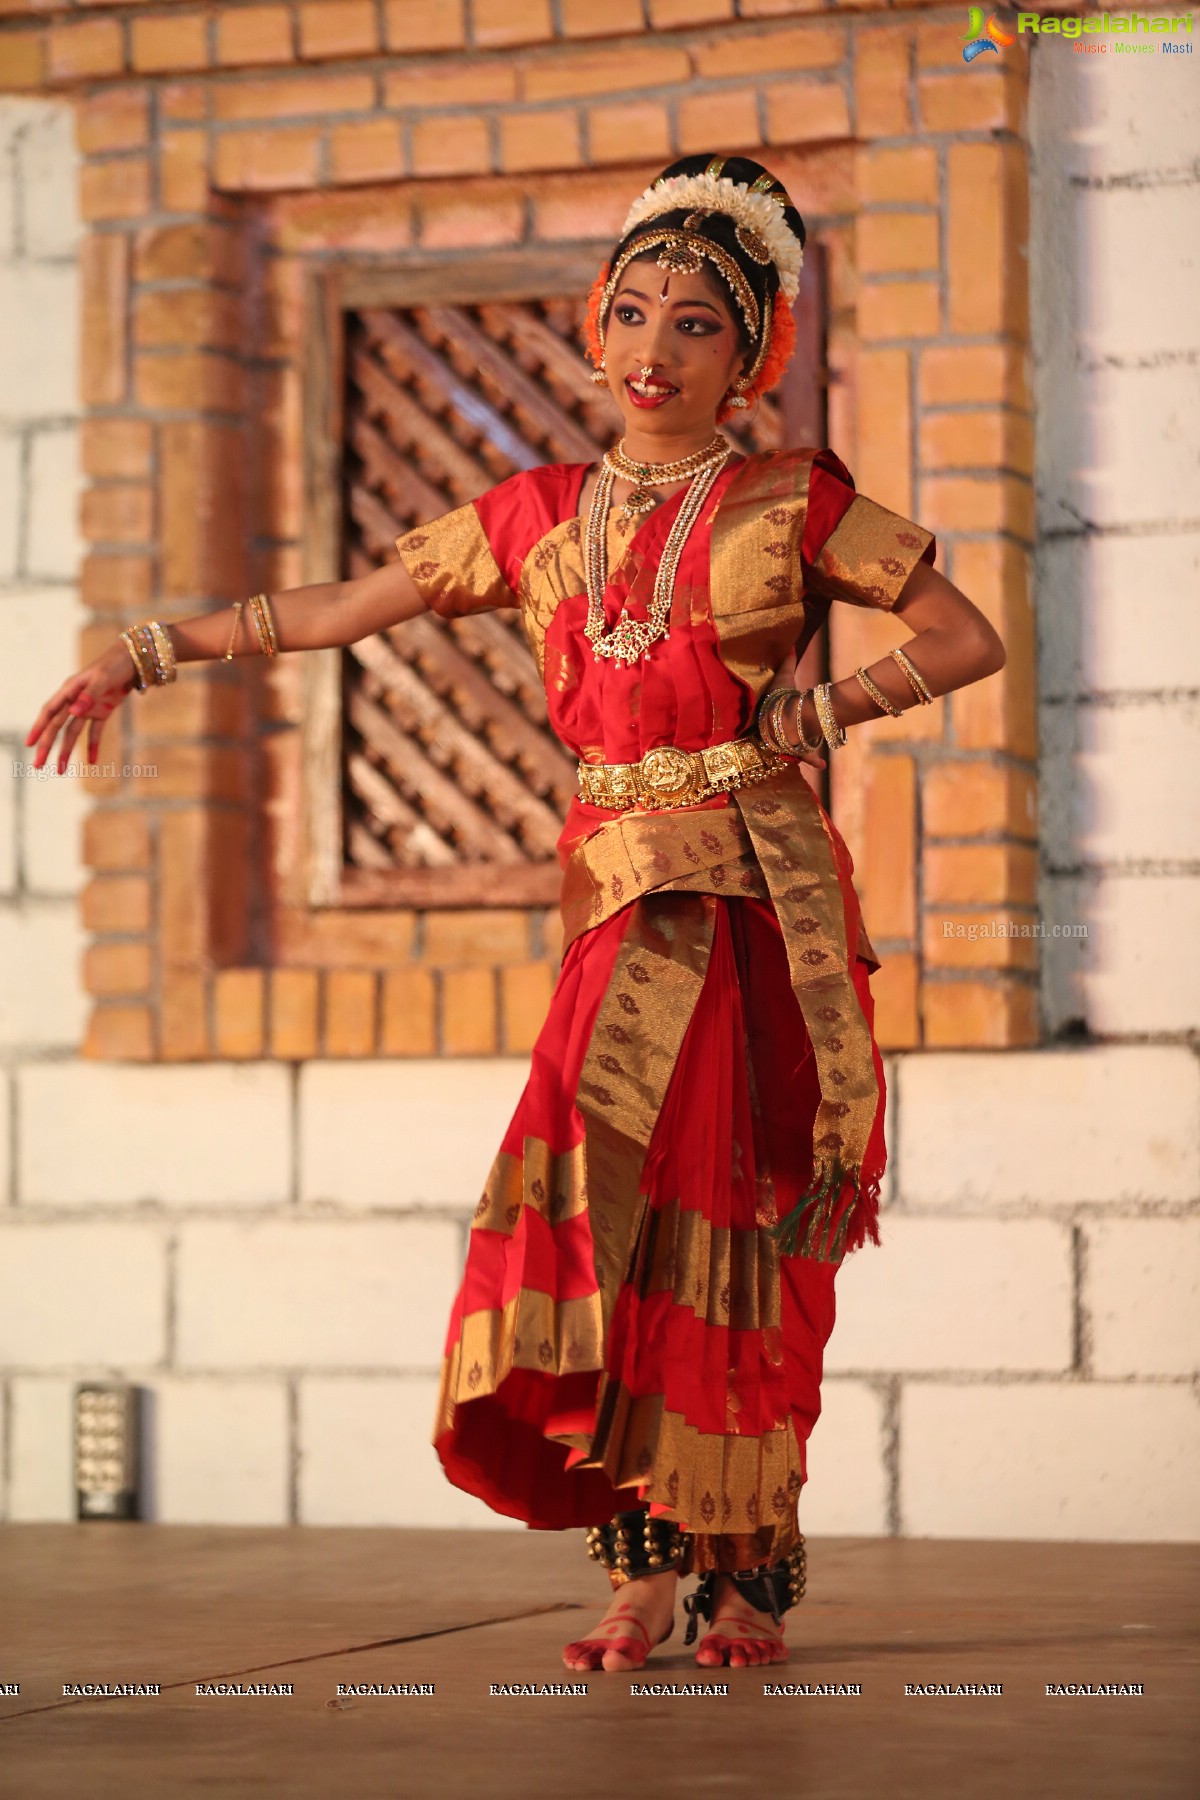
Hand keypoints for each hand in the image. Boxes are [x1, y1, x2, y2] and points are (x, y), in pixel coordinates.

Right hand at [25, 640, 138, 773]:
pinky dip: (94, 746)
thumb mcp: (102, 679)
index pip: (50, 712)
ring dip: (66, 751)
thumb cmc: (114, 665)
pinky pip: (95, 732)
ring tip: (60, 771)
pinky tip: (93, 762)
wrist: (134, 661)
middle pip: (57, 727)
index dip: (39, 728)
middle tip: (39, 766)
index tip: (30, 744)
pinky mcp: (102, 712)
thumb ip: (88, 696)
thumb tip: (73, 713)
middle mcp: (75, 700)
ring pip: (73, 733)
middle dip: (47, 746)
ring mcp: (88, 707)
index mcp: (70, 690)